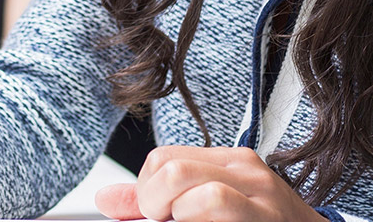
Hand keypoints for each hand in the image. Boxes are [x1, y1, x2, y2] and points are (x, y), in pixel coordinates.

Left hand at [94, 146, 322, 221]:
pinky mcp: (265, 221)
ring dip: (179, 217)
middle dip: (153, 204)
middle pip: (171, 170)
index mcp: (228, 161)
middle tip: (164, 221)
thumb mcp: (213, 203)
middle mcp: (245, 171)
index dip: (144, 192)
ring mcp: (260, 198)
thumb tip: (106, 200)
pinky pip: (217, 208)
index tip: (153, 215)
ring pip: (198, 192)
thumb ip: (160, 201)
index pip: (162, 158)